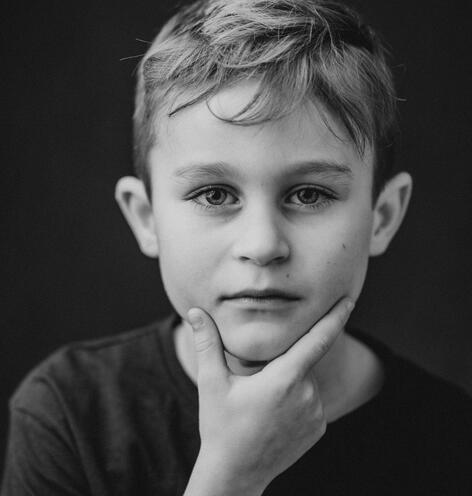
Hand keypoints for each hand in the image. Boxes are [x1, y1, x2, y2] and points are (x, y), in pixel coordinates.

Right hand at [184, 298, 353, 495]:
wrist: (236, 474)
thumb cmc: (221, 427)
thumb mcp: (211, 383)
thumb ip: (207, 343)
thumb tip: (194, 312)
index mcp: (284, 379)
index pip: (318, 339)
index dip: (335, 317)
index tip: (349, 300)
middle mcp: (307, 395)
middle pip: (302, 360)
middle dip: (283, 360)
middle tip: (257, 382)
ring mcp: (316, 414)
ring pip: (307, 379)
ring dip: (289, 379)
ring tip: (262, 403)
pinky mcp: (319, 428)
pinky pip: (312, 399)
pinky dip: (297, 397)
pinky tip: (275, 414)